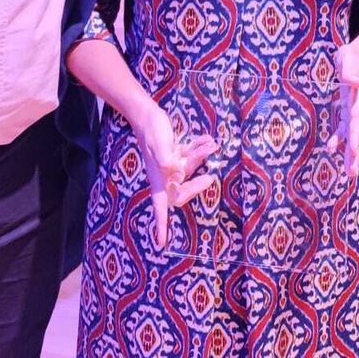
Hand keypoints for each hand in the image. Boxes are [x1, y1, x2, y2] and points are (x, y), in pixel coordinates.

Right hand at [128, 101, 216, 247]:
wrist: (146, 114)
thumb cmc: (152, 131)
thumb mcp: (160, 145)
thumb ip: (167, 160)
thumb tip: (176, 174)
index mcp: (159, 178)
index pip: (161, 207)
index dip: (161, 225)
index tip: (161, 243)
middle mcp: (165, 175)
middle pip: (183, 190)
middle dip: (197, 185)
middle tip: (211, 179)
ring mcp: (170, 164)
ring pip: (190, 169)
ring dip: (201, 158)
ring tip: (212, 145)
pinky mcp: (174, 153)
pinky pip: (189, 156)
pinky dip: (199, 149)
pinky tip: (207, 140)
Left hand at [330, 42, 358, 178]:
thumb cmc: (354, 56)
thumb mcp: (350, 56)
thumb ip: (349, 68)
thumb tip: (354, 80)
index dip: (357, 123)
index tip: (354, 137)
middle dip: (357, 146)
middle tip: (353, 163)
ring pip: (357, 134)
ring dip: (353, 152)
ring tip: (350, 172)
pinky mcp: (352, 112)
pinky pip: (348, 129)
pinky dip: (341, 139)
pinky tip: (332, 148)